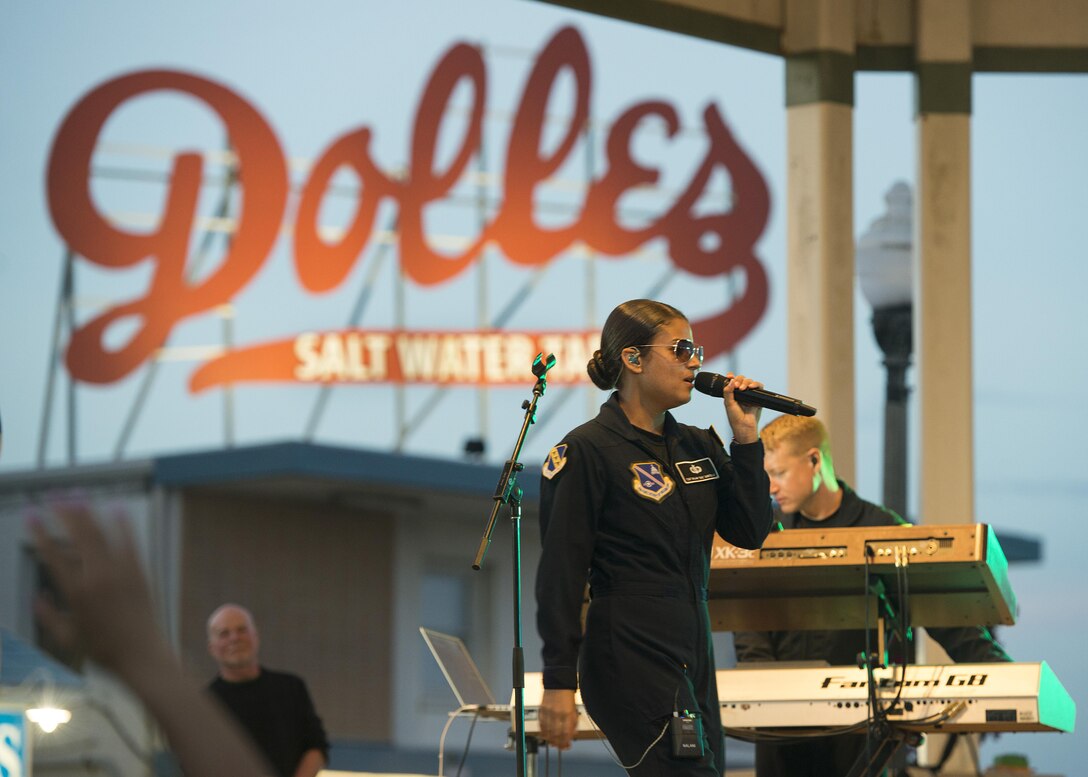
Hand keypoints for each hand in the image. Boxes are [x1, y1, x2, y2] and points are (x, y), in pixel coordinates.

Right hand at [30, 502, 169, 679]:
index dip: (39, 532)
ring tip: (77, 495)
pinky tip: (117, 507)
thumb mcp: (66, 638)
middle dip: (64, 513)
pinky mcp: (140, 573)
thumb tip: (35, 596)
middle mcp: (97, 578)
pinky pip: (131, 543)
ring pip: (103, 535)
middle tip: (53, 496)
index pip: (52, 555)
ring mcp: (122, 573)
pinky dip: (124, 524)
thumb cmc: (102, 651)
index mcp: (75, 593)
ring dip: (89, 513)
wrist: (142, 656)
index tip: (29, 514)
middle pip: (78, 537)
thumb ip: (47, 616)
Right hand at [538, 688, 577, 749]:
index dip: (565, 742)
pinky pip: (541, 724)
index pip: (566, 733)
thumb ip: (573, 723)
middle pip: (556, 734)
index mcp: (567, 713)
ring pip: (547, 731)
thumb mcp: (574, 710)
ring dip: (550, 740)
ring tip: (553, 743)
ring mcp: (548, 712)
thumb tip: (572, 735)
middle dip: (558, 743)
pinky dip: (543, 732)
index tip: (567, 746)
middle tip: (560, 747)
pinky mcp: (541, 709)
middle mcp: (557, 713)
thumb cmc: (567, 696)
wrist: (558, 683)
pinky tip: (546, 735)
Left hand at [720, 372, 762, 443]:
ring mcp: (750, 394)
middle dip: (739, 380)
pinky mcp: (758, 397)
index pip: (733, 381)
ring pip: (750, 381)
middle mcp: (742, 393)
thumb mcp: (728, 403)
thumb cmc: (735, 417)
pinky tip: (751, 387)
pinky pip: (759, 386)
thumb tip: (730, 380)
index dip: (732, 377)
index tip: (729, 376)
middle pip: (742, 379)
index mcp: (733, 393)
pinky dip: (756, 384)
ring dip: (746, 382)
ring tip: (742, 388)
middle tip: (736, 387)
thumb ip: (728, 391)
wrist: (744, 426)